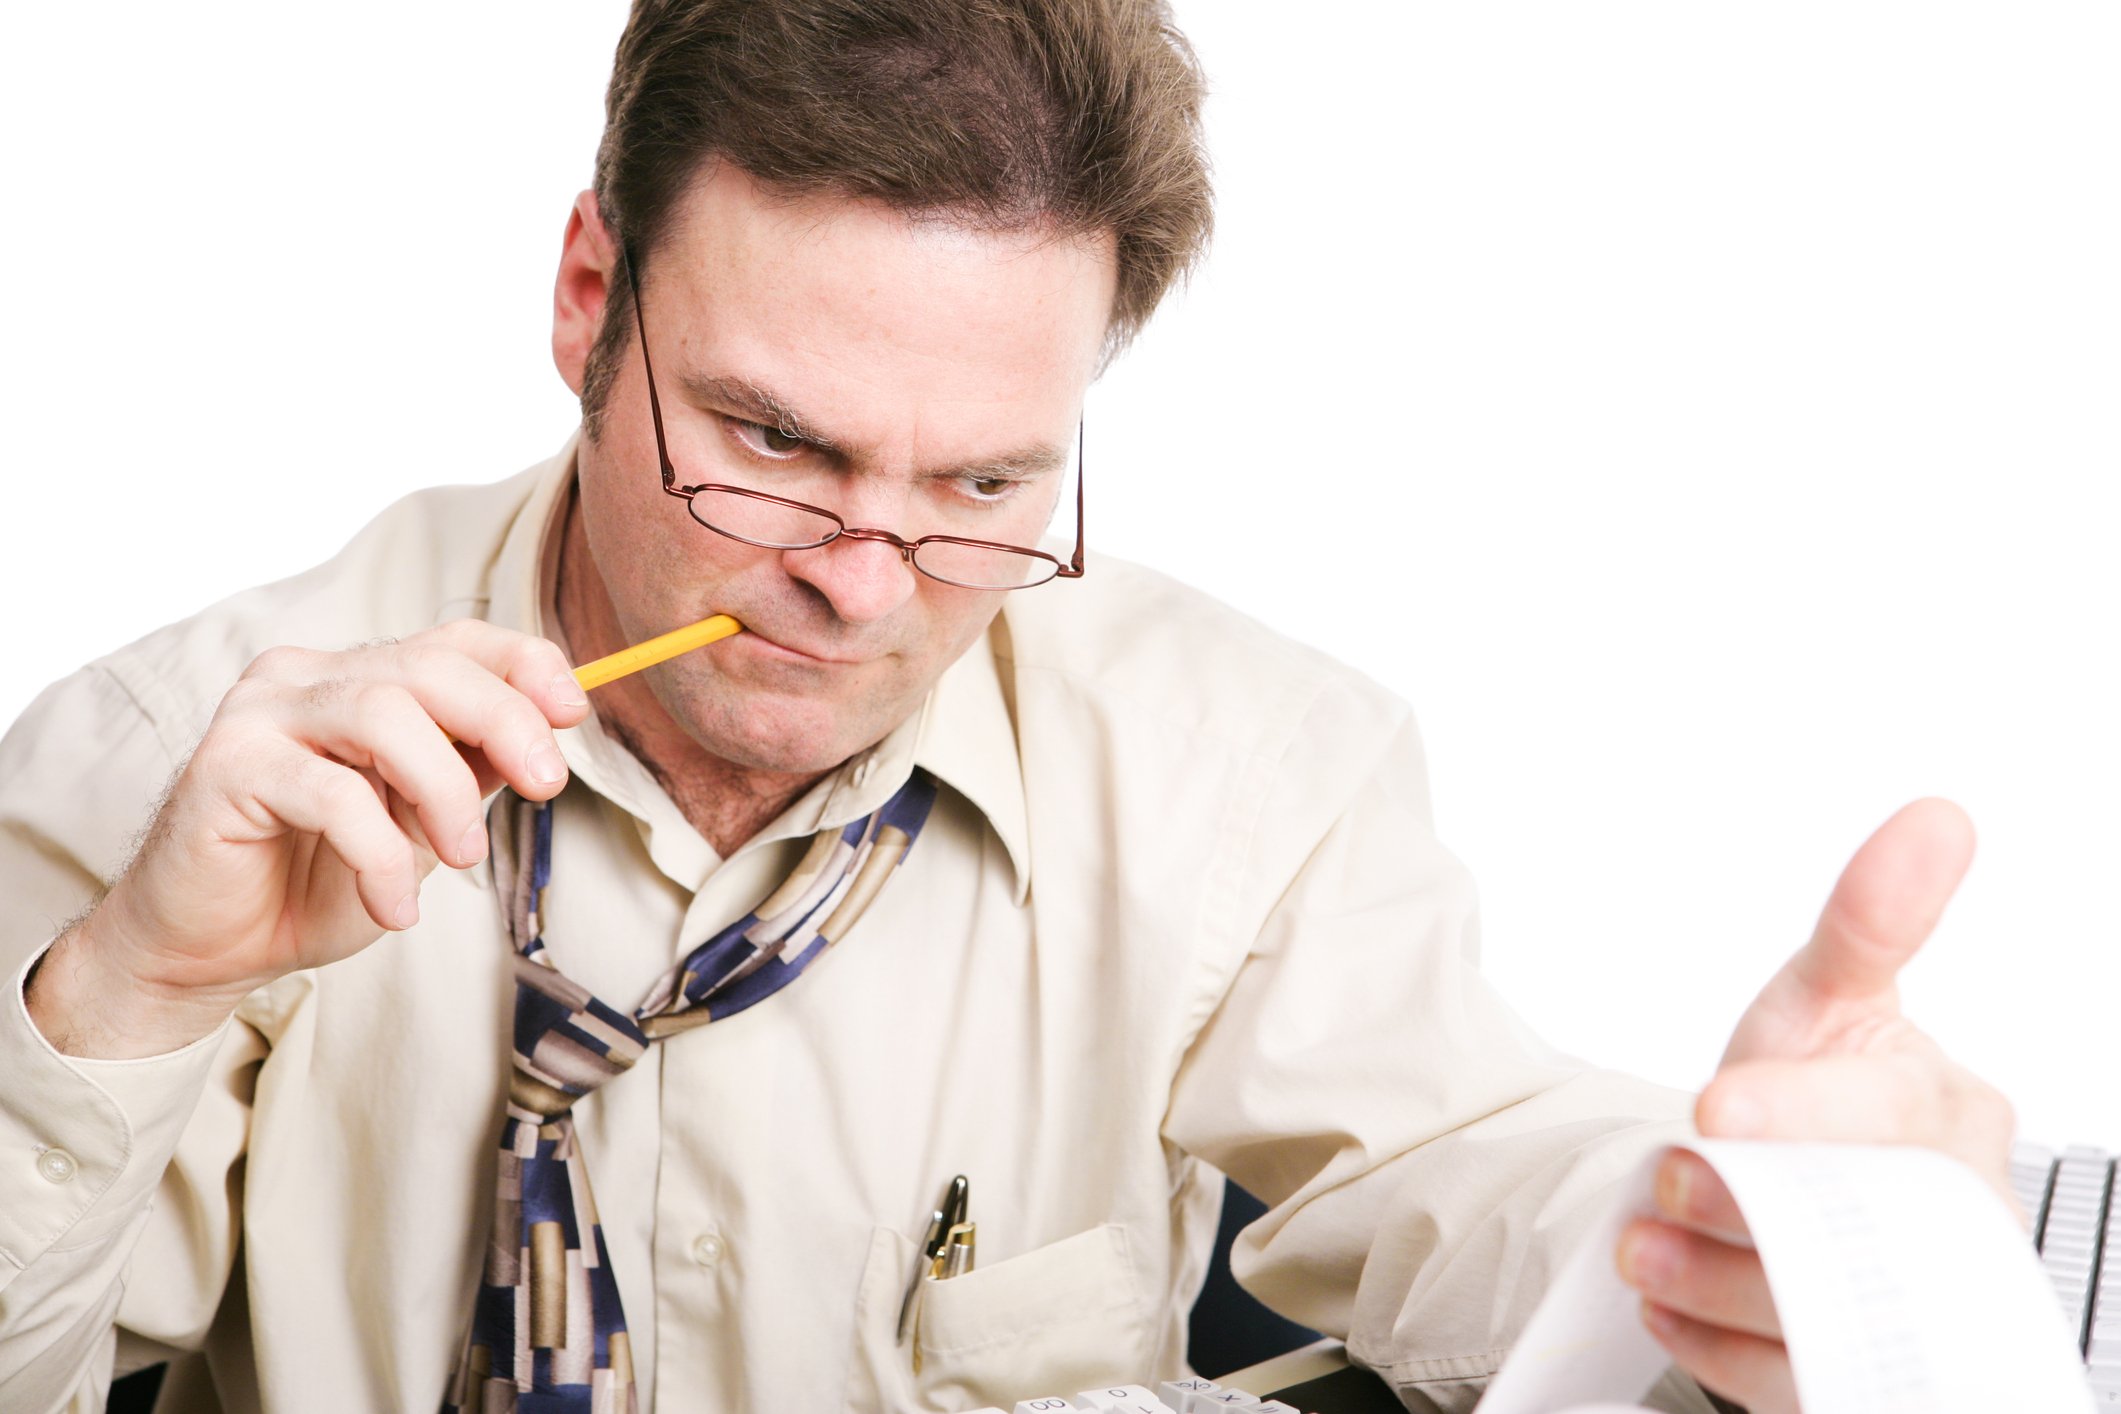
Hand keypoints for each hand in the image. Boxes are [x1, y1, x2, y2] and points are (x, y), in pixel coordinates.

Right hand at [27, 619, 588, 1056]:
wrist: (211, 948)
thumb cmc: (316, 878)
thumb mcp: (420, 821)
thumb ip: (470, 769)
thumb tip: (549, 732)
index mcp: (355, 676)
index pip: (453, 640)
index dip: (522, 664)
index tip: (573, 711)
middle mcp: (304, 678)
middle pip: (427, 666)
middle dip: (504, 721)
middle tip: (546, 785)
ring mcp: (259, 715)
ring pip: (382, 714)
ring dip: (443, 790)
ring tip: (461, 857)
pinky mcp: (225, 768)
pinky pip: (332, 795)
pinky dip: (381, 856)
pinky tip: (394, 907)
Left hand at [1615, 798, 2015, 1412]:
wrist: (1799, 1179)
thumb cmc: (1821, 1085)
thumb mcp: (1828, 993)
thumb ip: (1870, 918)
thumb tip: (1937, 816)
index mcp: (1950, 1113)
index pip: (1889, 1116)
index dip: (1801, 1111)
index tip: (1714, 1106)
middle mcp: (1947, 1216)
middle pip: (1856, 1230)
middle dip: (1742, 1209)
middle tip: (1659, 1185)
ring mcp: (1909, 1304)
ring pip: (1820, 1314)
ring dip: (1712, 1280)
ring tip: (1641, 1249)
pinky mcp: (1860, 1371)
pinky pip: (1793, 1382)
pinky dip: (1715, 1346)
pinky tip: (1665, 1303)